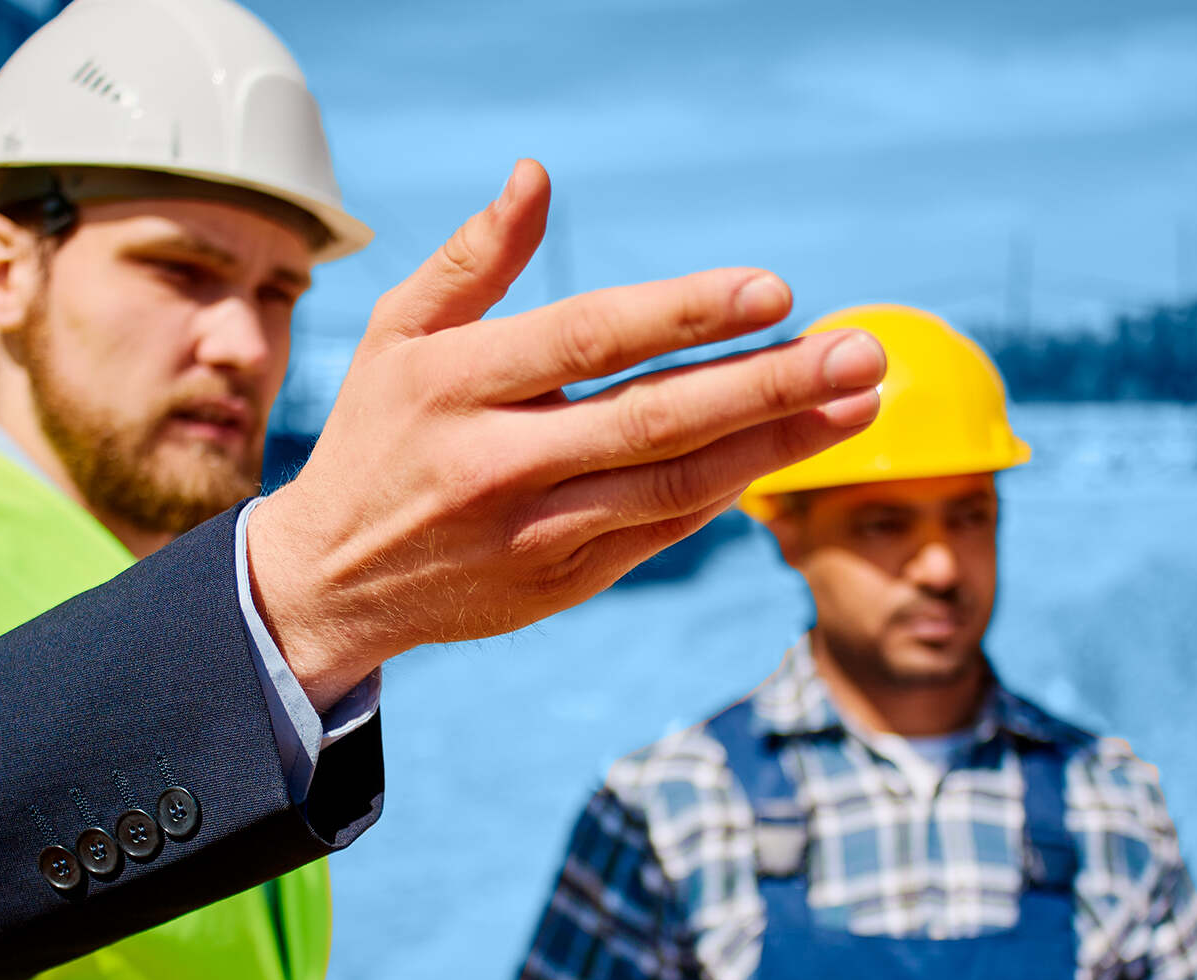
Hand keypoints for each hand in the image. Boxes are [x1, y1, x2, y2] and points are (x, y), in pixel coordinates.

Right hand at [248, 158, 883, 708]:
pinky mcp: (559, 585)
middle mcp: (498, 465)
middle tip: (863, 354)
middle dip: (769, 388)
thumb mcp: (396, 337)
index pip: (588, 341)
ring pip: (673, 488)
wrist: (334, 580)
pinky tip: (780, 453)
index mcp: (456, 388)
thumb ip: (472, 261)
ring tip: (856, 405)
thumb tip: (538, 177)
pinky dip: (722, 493)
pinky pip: (659, 535)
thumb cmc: (376, 439)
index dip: (685, 316)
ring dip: (774, 447)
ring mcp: (534, 536)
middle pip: (654, 422)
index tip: (776, 292)